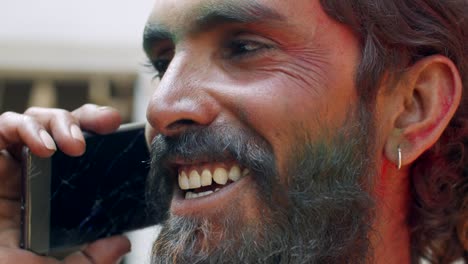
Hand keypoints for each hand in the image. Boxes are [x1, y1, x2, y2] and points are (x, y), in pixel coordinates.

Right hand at [0, 104, 130, 262]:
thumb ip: (90, 258)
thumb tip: (121, 243)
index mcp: (51, 192)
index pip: (79, 155)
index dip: (101, 139)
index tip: (121, 134)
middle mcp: (31, 173)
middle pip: (64, 127)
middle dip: (88, 117)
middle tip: (110, 123)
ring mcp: (9, 163)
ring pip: (38, 119)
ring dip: (60, 121)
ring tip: (75, 145)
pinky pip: (5, 126)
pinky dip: (25, 127)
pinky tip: (43, 147)